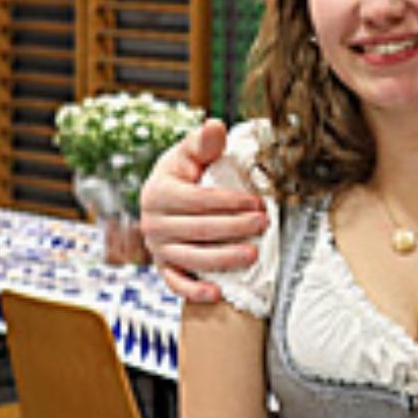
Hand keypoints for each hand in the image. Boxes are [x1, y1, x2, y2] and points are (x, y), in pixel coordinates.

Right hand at [139, 119, 265, 300]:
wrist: (167, 196)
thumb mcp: (192, 153)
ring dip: (223, 258)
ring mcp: (158, 247)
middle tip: (264, 223)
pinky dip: (194, 291)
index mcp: (159, 192)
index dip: (230, 202)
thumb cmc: (185, 173)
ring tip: (253, 254)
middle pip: (199, 229)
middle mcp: (153, 222)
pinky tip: (218, 294)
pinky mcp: (164, 266)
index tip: (258, 201)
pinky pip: (176, 283)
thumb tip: (215, 124)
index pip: (198, 200)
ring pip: (192, 257)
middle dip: (234, 227)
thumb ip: (204, 142)